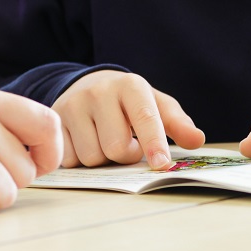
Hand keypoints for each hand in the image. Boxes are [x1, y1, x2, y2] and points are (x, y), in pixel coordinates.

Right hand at [53, 70, 204, 170]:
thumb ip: (176, 122)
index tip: (162, 164)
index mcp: (130, 86)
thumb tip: (196, 140)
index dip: (154, 142)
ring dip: (102, 159)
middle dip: (125, 155)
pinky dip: (80, 159)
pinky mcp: (54, 119)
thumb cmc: (129, 103)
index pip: (144, 116)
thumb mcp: (155, 105)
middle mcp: (98, 91)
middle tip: (126, 143)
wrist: (88, 86)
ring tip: (103, 140)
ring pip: (91, 157)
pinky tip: (84, 142)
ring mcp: (73, 104)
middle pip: (116, 147)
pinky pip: (69, 158)